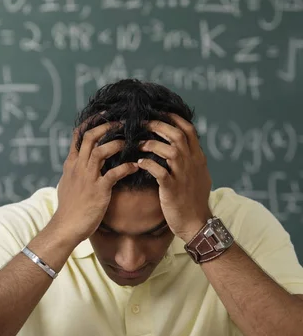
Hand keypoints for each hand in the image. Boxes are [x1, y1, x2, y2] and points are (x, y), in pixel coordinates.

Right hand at [53, 122, 137, 243]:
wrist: (66, 227)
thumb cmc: (69, 208)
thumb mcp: (66, 184)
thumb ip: (73, 170)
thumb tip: (75, 162)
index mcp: (71, 164)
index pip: (78, 136)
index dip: (91, 123)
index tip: (103, 115)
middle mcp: (78, 167)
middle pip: (89, 138)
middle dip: (105, 127)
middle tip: (121, 122)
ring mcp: (88, 178)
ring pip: (100, 151)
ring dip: (116, 143)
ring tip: (129, 141)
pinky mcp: (99, 190)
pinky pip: (114, 174)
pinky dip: (126, 168)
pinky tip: (135, 166)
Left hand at [137, 115, 211, 241]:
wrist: (196, 223)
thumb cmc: (193, 200)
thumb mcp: (199, 175)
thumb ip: (192, 159)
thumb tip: (184, 146)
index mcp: (198, 158)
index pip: (188, 130)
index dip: (174, 118)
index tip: (159, 112)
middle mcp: (192, 163)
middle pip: (177, 135)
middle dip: (158, 126)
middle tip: (143, 123)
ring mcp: (183, 175)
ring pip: (170, 150)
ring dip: (151, 144)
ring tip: (137, 144)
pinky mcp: (172, 188)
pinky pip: (159, 171)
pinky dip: (148, 164)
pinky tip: (138, 163)